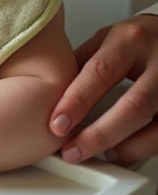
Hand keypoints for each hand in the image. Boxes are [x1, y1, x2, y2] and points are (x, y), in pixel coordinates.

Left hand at [49, 13, 157, 165]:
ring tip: (97, 155)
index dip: (77, 102)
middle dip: (100, 135)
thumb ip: (81, 65)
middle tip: (72, 151)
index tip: (57, 125)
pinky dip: (142, 148)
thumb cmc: (137, 39)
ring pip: (156, 127)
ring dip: (125, 148)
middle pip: (133, 106)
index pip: (100, 73)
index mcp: (130, 41)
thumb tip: (48, 93)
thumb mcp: (106, 40)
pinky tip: (122, 152)